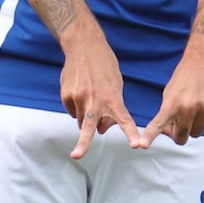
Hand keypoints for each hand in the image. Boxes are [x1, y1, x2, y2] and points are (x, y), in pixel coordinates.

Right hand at [59, 30, 142, 158]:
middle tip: (76, 156)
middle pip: (88, 127)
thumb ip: (112, 106)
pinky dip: (77, 107)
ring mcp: (78, 98)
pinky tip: (80, 91)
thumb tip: (100, 129)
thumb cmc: (104, 66)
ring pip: (81, 121)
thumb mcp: (115, 84)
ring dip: (86, 117)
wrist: (83, 46)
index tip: (137, 145)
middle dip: (83, 143)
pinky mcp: (66, 96)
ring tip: (89, 96)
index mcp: (112, 97)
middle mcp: (94, 100)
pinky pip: (72, 111)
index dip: (131, 133)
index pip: (125, 119)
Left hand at [141, 47, 203, 147]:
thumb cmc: (185, 77)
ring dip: (196, 124)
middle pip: (182, 137)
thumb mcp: (170, 92)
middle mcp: (188, 107)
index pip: (158, 123)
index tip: (142, 145)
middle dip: (180, 133)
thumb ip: (169, 113)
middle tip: (181, 121)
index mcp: (171, 103)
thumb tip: (171, 133)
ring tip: (196, 106)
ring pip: (198, 132)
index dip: (150, 136)